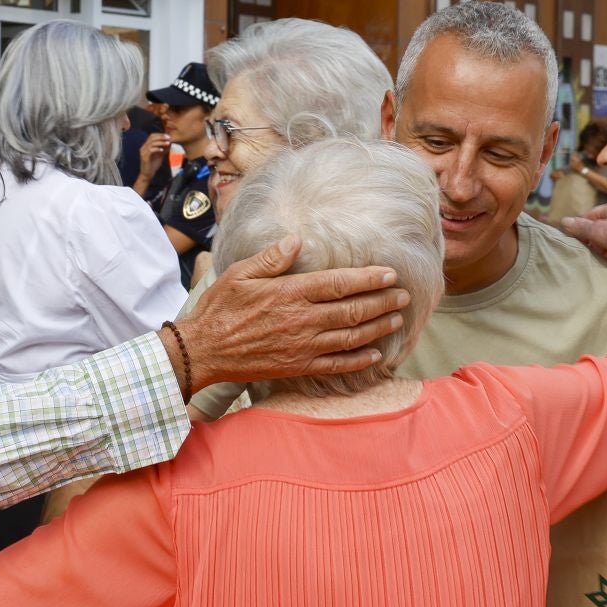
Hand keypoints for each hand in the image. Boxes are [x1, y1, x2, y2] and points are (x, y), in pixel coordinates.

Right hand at [135, 134, 169, 184]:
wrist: (148, 174)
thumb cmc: (153, 165)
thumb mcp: (160, 155)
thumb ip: (164, 148)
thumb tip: (170, 142)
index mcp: (146, 146)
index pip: (152, 136)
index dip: (160, 135)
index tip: (168, 136)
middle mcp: (143, 147)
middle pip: (151, 138)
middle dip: (161, 137)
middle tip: (168, 138)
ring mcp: (143, 152)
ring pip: (151, 143)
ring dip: (160, 142)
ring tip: (167, 143)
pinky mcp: (144, 157)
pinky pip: (150, 150)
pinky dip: (157, 149)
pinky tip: (162, 150)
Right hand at [176, 236, 406, 387]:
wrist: (203, 350)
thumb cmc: (219, 309)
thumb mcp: (240, 274)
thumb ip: (272, 258)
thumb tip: (297, 240)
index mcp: (290, 293)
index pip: (339, 284)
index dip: (369, 279)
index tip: (390, 275)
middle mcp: (302, 320)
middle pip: (353, 310)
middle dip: (382, 302)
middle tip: (403, 296)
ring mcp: (302, 346)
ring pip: (350, 336)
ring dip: (377, 327)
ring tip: (395, 319)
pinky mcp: (298, 366)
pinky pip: (336, 364)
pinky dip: (358, 360)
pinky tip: (374, 354)